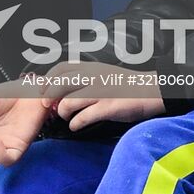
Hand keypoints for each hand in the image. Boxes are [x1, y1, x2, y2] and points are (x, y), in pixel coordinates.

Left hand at [40, 61, 166, 130]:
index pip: (61, 68)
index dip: (48, 79)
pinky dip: (75, 124)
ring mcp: (99, 92)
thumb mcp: (103, 72)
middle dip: (49, 98)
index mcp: (90, 67)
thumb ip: (85, 77)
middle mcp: (92, 77)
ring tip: (66, 117)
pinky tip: (75, 126)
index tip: (43, 90)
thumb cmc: (125, 84)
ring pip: (68, 103)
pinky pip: (83, 117)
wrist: (150, 91)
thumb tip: (62, 88)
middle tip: (48, 107)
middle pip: (59, 85)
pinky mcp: (107, 108)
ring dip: (63, 113)